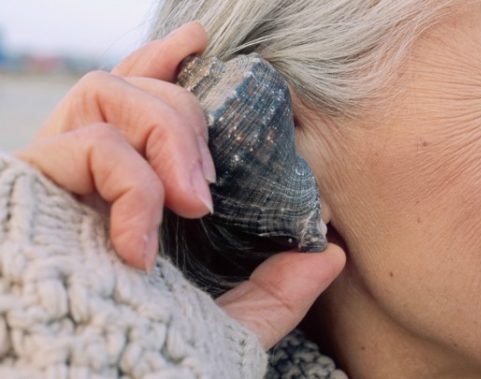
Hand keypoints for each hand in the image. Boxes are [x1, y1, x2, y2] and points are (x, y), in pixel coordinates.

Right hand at [14, 21, 345, 348]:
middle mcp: (84, 176)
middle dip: (185, 117)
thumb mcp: (231, 321)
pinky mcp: (26, 188)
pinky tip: (142, 243)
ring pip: (106, 94)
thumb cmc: (154, 359)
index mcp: (123, 192)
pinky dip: (130, 183)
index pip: (137, 105)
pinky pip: (85, 142)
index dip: (163, 65)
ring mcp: (54, 179)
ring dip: (166, 134)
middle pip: (130, 88)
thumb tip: (331, 253)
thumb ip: (279, 287)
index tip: (200, 45)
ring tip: (193, 202)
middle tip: (209, 186)